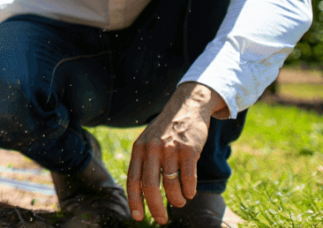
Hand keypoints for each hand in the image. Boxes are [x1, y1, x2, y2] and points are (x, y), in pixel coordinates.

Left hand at [126, 82, 227, 223]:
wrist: (187, 106)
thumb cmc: (167, 130)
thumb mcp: (149, 141)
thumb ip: (144, 162)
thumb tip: (142, 195)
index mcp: (139, 148)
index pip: (133, 179)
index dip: (134, 201)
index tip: (137, 217)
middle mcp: (152, 148)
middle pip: (150, 186)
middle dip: (155, 207)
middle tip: (162, 220)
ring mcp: (170, 148)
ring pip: (170, 184)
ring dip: (176, 199)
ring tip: (179, 202)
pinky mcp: (189, 149)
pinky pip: (188, 178)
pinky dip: (189, 191)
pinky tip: (190, 193)